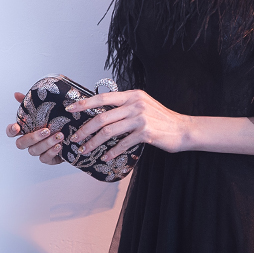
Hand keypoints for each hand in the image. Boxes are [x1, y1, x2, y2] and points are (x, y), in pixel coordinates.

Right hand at [6, 91, 64, 165]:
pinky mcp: (47, 159)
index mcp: (26, 130)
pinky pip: (45, 158)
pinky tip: (59, 146)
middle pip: (21, 144)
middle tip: (46, 130)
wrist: (72, 133)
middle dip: (33, 137)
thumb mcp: (45, 109)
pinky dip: (52, 152)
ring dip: (46, 143)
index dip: (11, 130)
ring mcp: (37, 151)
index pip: (11, 132)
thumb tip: (16, 94)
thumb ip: (30, 103)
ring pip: (34, 151)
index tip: (17, 127)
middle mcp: (29, 142)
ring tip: (59, 135)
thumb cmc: (55, 121)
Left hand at [66, 89, 188, 159]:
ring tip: (86, 150)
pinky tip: (106, 157)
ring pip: (109, 131)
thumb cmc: (162, 120)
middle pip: (102, 117)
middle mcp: (135, 104)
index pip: (103, 98)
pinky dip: (112, 152)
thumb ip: (126, 107)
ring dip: (94, 143)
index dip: (85, 103)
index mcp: (132, 95)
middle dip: (85, 129)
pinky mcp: (145, 133)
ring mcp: (140, 118)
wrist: (183, 129)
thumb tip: (104, 114)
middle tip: (75, 138)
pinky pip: (122, 143)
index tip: (70, 109)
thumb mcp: (144, 105)